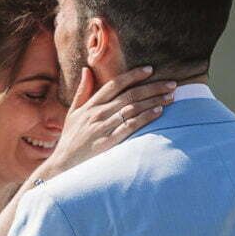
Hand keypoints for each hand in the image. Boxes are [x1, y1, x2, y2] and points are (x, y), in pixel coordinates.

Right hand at [42, 65, 176, 176]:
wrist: (62, 165)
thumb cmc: (70, 140)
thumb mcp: (72, 114)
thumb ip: (82, 92)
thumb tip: (86, 69)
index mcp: (91, 105)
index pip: (115, 84)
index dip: (133, 75)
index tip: (150, 70)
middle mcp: (98, 113)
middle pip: (129, 95)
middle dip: (153, 87)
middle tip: (172, 84)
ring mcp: (103, 127)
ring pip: (133, 109)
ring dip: (153, 101)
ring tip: (170, 97)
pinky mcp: (108, 142)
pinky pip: (130, 126)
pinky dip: (145, 118)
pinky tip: (158, 112)